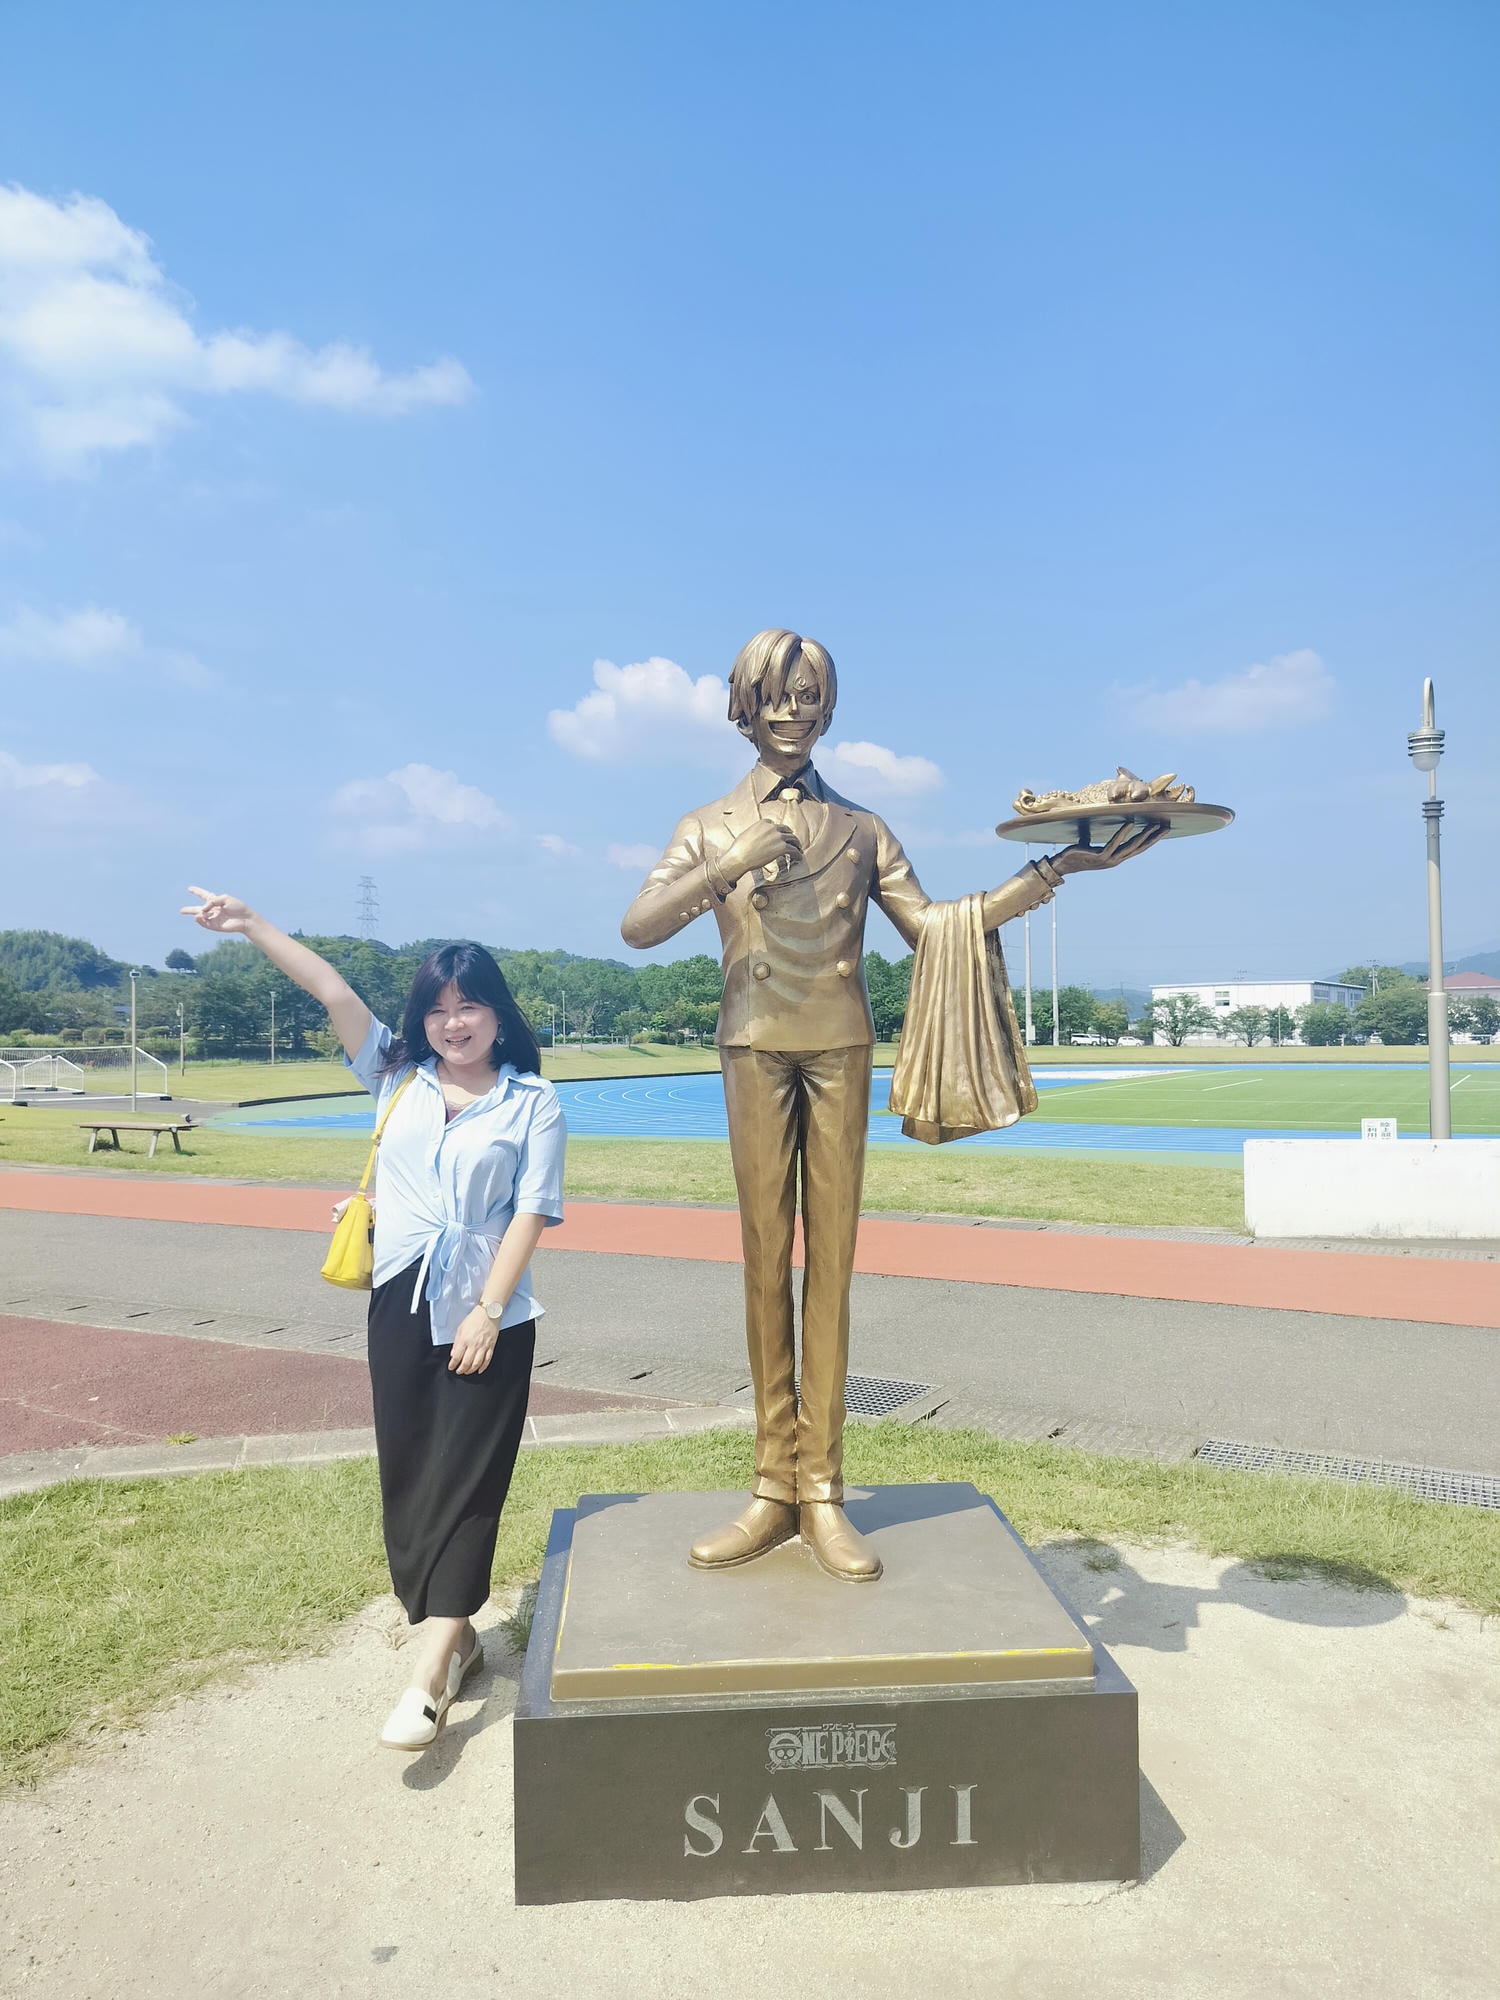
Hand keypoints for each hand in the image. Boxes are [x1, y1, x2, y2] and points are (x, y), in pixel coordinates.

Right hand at [181, 886, 255, 933]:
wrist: (245, 918)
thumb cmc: (238, 907)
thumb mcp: (225, 898)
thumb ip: (213, 901)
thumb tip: (203, 909)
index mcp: (216, 901)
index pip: (204, 896)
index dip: (197, 892)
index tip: (190, 888)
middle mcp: (213, 910)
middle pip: (198, 909)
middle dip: (189, 910)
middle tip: (181, 911)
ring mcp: (213, 918)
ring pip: (200, 917)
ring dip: (198, 914)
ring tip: (199, 913)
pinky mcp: (214, 926)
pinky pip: (204, 923)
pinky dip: (200, 920)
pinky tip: (198, 917)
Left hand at [449, 1304, 499, 1375]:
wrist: (488, 1313)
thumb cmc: (474, 1319)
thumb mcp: (460, 1328)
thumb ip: (456, 1342)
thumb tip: (453, 1354)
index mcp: (464, 1340)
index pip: (457, 1356)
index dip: (453, 1364)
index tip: (451, 1367)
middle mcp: (474, 1344)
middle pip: (466, 1362)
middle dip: (461, 1370)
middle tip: (459, 1371)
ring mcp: (483, 1346)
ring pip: (476, 1363)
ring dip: (471, 1370)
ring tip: (467, 1371)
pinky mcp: (491, 1346)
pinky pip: (487, 1360)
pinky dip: (483, 1367)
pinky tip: (479, 1370)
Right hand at [719, 821, 802, 882]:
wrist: (739, 857)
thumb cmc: (739, 849)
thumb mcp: (746, 834)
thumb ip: (755, 832)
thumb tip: (755, 838)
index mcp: (764, 822)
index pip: (776, 825)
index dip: (779, 832)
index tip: (781, 837)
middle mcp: (773, 827)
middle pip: (787, 830)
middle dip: (790, 837)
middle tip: (793, 843)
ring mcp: (779, 837)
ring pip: (793, 839)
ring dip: (796, 845)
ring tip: (798, 850)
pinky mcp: (782, 847)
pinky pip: (794, 850)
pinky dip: (798, 854)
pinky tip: (798, 858)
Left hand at [1047, 822, 1164, 876]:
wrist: (1062, 865)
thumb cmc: (1075, 853)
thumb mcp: (1090, 842)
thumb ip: (1099, 835)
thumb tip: (1103, 820)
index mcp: (1115, 857)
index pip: (1137, 848)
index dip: (1151, 839)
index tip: (1163, 829)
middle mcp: (1115, 860)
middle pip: (1139, 848)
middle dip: (1153, 837)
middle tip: (1167, 826)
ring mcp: (1108, 860)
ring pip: (1130, 847)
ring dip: (1143, 835)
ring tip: (1154, 824)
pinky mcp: (1099, 857)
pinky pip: (1113, 844)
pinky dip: (1122, 833)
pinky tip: (1131, 823)